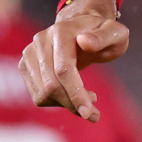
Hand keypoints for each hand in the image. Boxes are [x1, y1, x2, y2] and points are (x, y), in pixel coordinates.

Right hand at [19, 0, 129, 121]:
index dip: (75, 93)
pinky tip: (74, 95)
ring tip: (89, 100)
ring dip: (66, 105)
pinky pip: (38, 95)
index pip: (63, 69)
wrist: (84, 28)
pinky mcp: (26, 66)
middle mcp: (41, 40)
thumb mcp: (116, 32)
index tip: (88, 112)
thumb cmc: (103, 32)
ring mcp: (30, 53)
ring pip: (43, 93)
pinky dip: (57, 102)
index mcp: (62, 31)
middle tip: (94, 113)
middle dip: (73, 103)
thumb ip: (104, 37)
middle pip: (51, 85)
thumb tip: (84, 41)